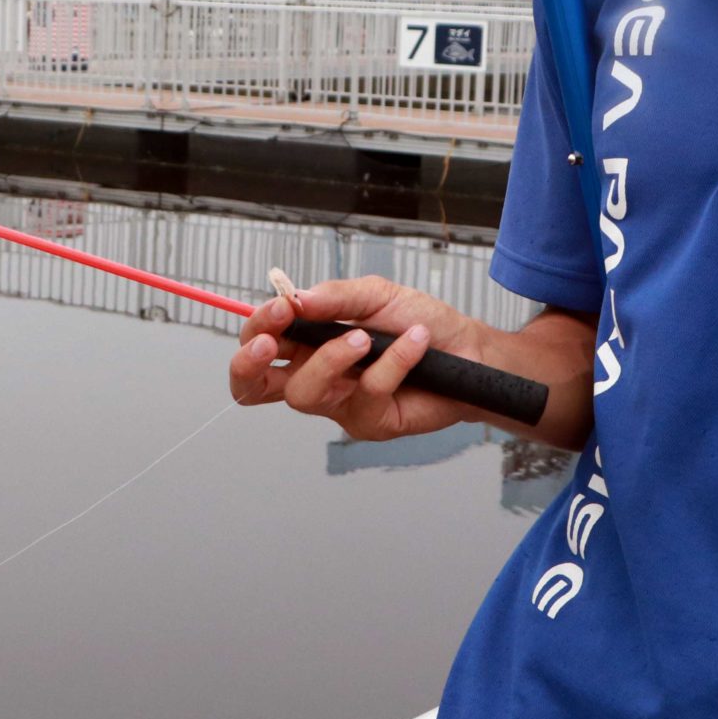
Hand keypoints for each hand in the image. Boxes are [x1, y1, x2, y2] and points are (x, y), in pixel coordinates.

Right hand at [226, 276, 478, 441]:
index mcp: (306, 343)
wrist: (469, 349)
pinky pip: (367, 395)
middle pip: (252, 387)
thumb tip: (294, 298)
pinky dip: (393, 361)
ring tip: (366, 338)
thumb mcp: (375, 294)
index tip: (280, 308)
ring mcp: (339, 405)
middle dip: (248, 365)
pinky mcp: (370, 423)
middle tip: (271, 343)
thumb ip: (334, 297)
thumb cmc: (419, 321)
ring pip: (306, 394)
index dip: (256, 330)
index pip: (259, 344)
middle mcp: (315, 376)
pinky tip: (416, 342)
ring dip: (330, 359)